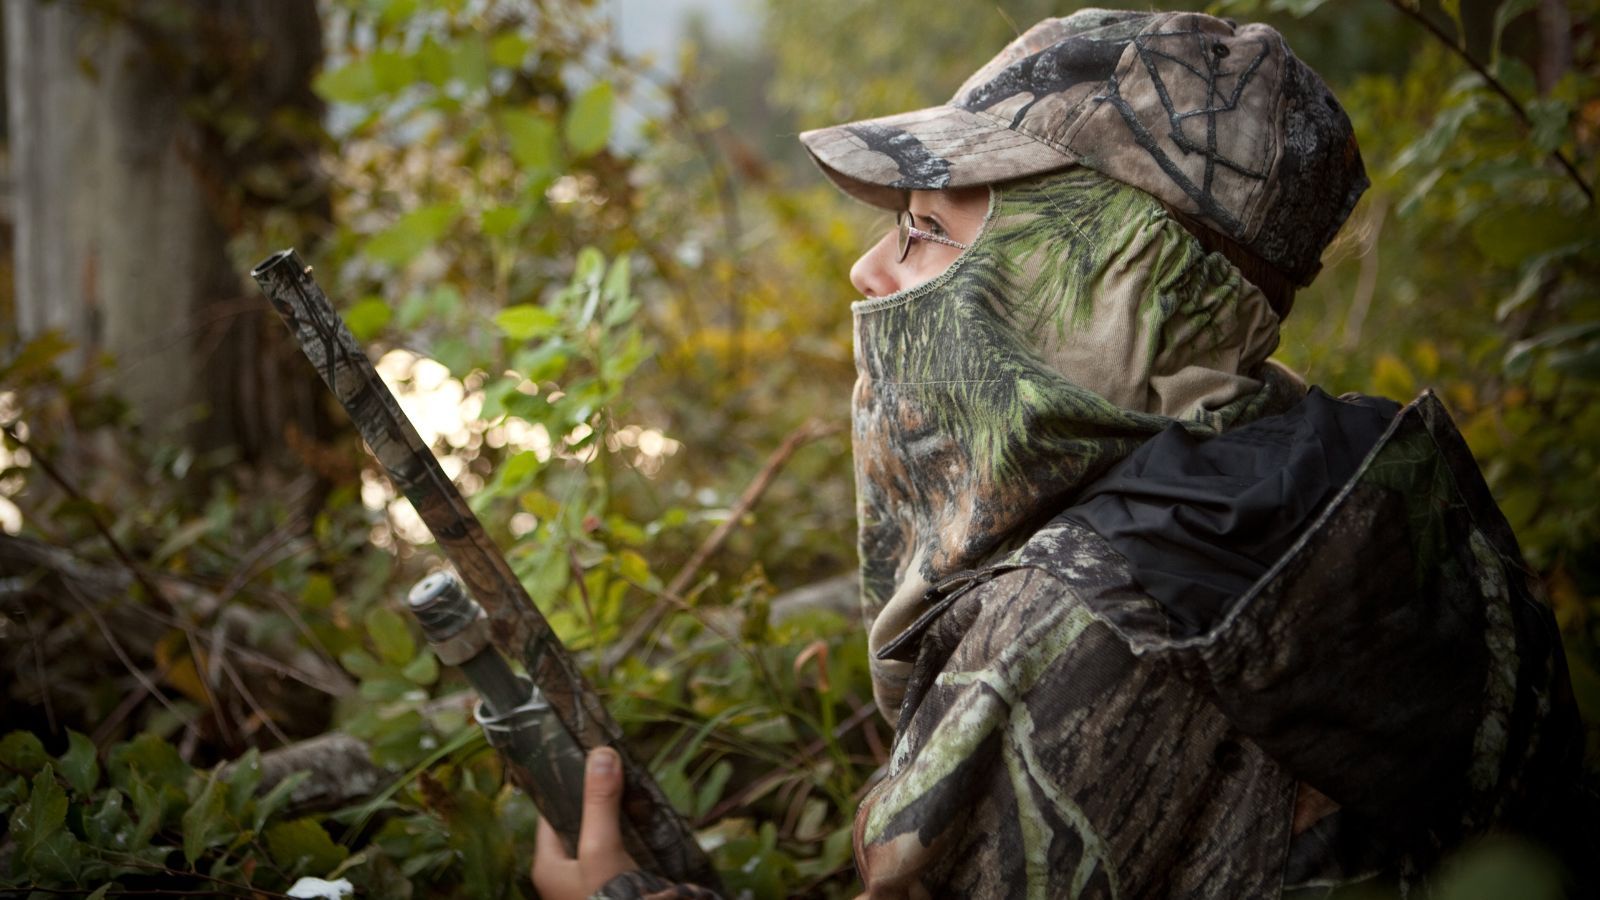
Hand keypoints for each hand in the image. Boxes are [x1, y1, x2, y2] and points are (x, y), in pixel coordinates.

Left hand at [531, 747, 639, 899]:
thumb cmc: (605, 899)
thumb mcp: (601, 848)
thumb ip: (600, 803)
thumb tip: (601, 754)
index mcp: (548, 865)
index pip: (551, 813)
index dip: (568, 785)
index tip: (588, 760)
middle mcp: (566, 875)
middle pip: (580, 824)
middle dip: (600, 800)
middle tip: (620, 772)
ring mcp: (592, 883)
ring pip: (604, 838)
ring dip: (621, 818)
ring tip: (639, 792)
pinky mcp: (615, 889)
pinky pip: (623, 855)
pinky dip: (635, 838)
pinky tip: (651, 824)